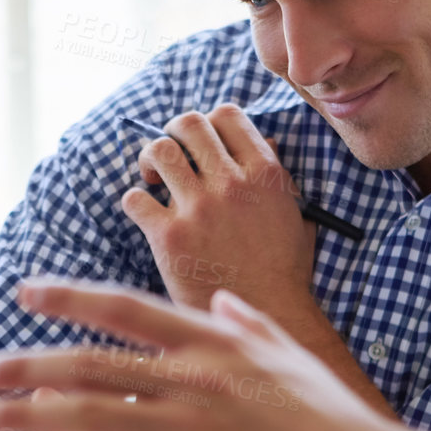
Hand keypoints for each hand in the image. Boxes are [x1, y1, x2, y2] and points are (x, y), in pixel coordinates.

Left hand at [0, 278, 412, 430]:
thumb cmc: (338, 423)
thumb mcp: (294, 357)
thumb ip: (252, 324)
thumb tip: (225, 300)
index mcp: (212, 340)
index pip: (123, 307)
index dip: (68, 297)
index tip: (26, 294)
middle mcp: (193, 373)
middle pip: (86, 360)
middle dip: (21, 364)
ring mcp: (191, 423)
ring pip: (84, 413)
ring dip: (22, 415)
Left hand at [126, 105, 315, 311]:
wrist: (269, 315)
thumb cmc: (284, 270)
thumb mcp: (295, 214)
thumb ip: (279, 176)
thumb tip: (266, 141)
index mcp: (265, 174)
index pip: (227, 115)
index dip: (209, 122)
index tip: (202, 143)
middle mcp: (231, 184)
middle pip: (188, 124)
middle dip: (173, 131)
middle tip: (171, 153)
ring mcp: (199, 209)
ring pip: (158, 150)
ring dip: (149, 159)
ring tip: (153, 178)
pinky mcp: (170, 237)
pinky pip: (135, 199)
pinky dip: (135, 201)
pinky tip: (145, 214)